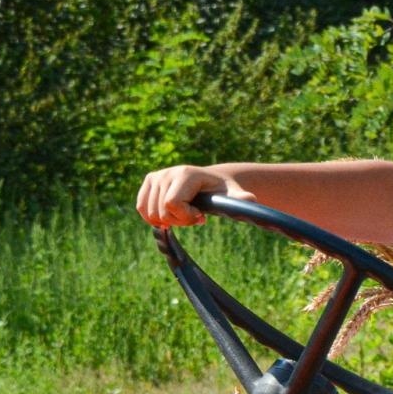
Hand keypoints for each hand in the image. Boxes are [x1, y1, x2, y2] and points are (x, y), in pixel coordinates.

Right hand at [135, 165, 257, 228]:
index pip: (172, 204)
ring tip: (183, 212)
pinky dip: (153, 218)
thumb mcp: (233, 195)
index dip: (185, 217)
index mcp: (186, 174)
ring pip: (150, 213)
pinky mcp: (149, 181)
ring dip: (167, 220)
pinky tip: (170, 214)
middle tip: (193, 215)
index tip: (200, 216)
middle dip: (178, 220)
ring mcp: (156, 176)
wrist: (212, 181)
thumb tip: (251, 199)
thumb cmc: (223, 190)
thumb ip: (240, 199)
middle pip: (161, 211)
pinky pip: (141, 208)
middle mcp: (168, 172)